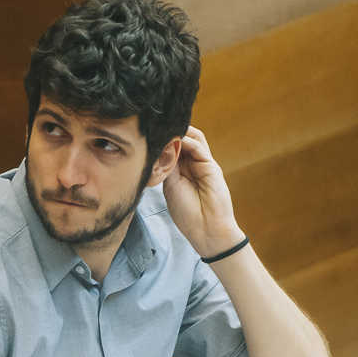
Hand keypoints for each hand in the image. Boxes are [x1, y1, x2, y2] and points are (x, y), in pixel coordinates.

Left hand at [161, 126, 244, 257]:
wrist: (206, 229)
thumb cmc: (187, 213)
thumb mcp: (169, 186)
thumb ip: (165, 167)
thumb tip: (156, 148)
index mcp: (180, 170)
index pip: (172, 147)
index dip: (161, 139)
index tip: (146, 134)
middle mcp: (192, 164)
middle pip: (183, 139)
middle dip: (170, 131)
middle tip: (155, 126)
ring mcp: (203, 164)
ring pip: (193, 138)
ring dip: (180, 132)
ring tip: (165, 128)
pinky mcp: (211, 166)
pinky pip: (199, 148)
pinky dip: (187, 141)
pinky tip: (175, 141)